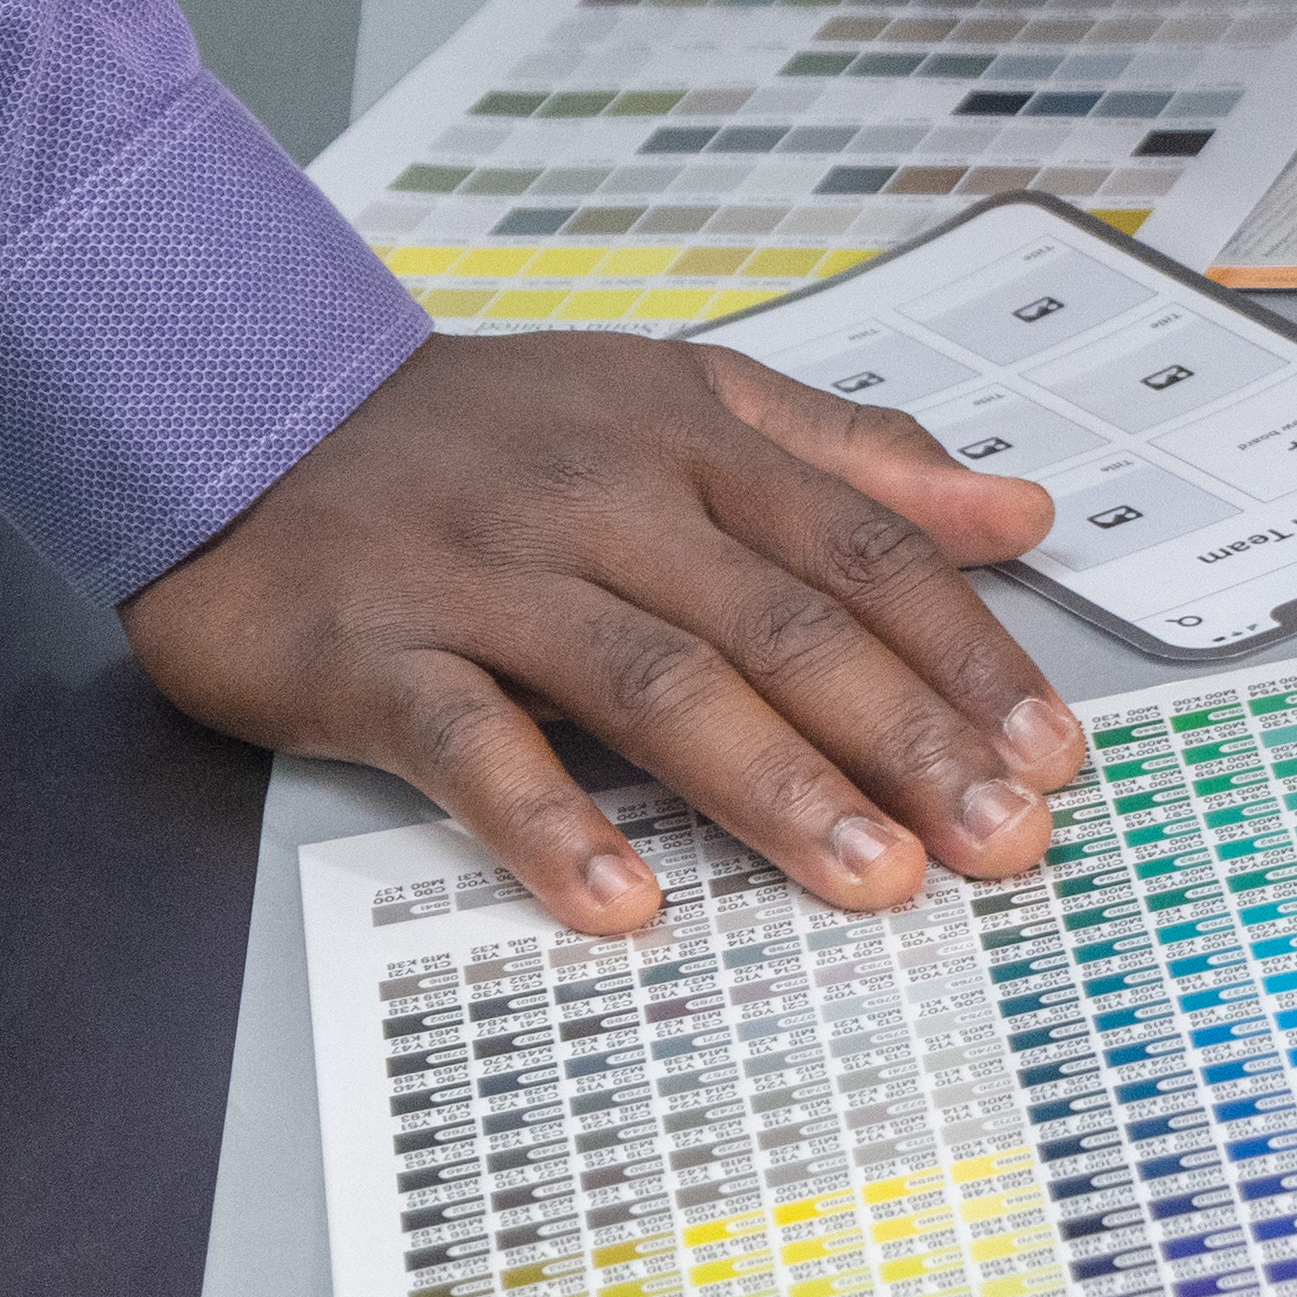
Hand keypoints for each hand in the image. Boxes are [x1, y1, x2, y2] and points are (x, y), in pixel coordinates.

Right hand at [128, 327, 1088, 931]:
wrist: (248, 400)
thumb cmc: (480, 428)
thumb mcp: (679, 395)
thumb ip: (849, 455)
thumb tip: (1017, 512)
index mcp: (689, 439)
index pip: (862, 546)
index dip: (965, 649)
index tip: (1048, 747)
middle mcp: (604, 500)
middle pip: (784, 621)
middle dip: (906, 736)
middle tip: (998, 838)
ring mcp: (491, 576)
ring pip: (656, 681)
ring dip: (773, 787)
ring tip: (870, 877)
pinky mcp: (377, 651)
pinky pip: (473, 743)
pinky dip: (550, 823)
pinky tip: (622, 900)